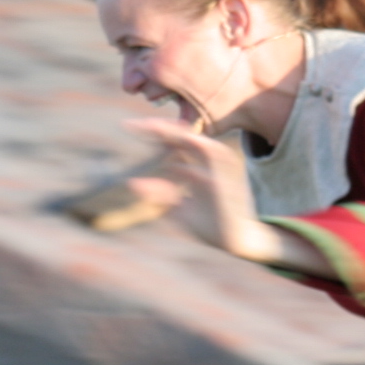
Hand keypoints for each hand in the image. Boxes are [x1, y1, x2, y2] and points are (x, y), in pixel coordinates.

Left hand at [124, 119, 281, 262]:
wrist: (236, 240)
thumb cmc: (210, 223)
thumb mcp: (178, 209)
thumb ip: (159, 194)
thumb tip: (132, 183)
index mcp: (192, 166)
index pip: (170, 143)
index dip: (150, 133)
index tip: (128, 126)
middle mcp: (205, 162)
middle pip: (180, 137)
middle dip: (158, 128)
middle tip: (134, 123)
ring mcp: (218, 167)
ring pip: (196, 141)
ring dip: (175, 133)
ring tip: (152, 127)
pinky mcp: (228, 175)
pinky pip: (214, 155)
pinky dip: (198, 146)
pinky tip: (183, 139)